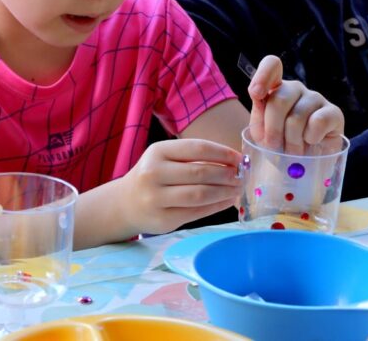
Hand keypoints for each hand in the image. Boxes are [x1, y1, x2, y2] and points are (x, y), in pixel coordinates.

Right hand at [116, 138, 241, 234]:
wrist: (125, 203)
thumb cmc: (153, 176)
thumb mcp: (164, 158)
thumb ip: (192, 158)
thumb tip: (233, 162)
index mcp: (157, 152)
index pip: (197, 148)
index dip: (223, 153)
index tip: (239, 158)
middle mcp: (154, 173)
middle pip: (200, 173)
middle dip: (226, 174)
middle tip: (242, 176)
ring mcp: (156, 198)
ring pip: (200, 195)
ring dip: (224, 192)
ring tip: (236, 188)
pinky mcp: (163, 220)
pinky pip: (197, 212)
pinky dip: (216, 206)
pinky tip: (226, 201)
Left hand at [247, 55, 343, 154]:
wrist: (301, 166)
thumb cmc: (279, 146)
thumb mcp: (261, 133)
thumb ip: (258, 114)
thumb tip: (259, 98)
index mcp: (275, 89)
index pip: (272, 65)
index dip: (263, 75)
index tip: (256, 95)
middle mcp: (295, 89)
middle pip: (279, 99)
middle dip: (272, 129)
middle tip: (274, 146)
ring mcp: (316, 98)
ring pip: (297, 116)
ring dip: (291, 141)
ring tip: (293, 151)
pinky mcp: (334, 113)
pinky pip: (318, 122)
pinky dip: (310, 138)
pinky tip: (311, 141)